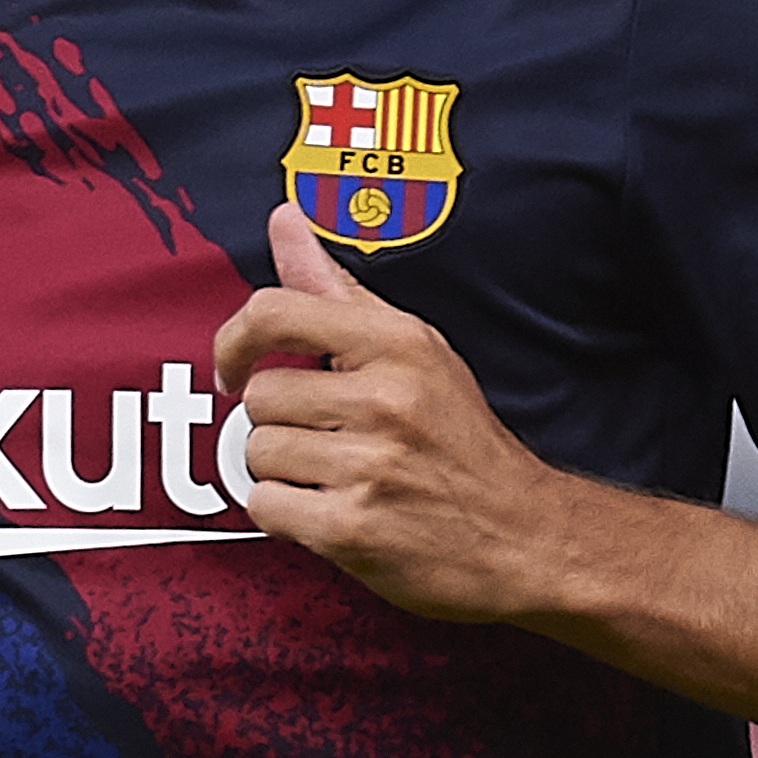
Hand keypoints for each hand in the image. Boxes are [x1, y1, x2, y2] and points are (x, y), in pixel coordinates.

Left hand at [213, 200, 573, 621]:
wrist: (523, 536)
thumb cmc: (459, 439)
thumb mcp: (414, 350)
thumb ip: (337, 289)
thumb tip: (285, 221)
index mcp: (398, 344)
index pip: (274, 312)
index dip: (235, 342)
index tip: (235, 369)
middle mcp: (385, 400)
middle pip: (259, 397)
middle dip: (282, 423)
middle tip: (333, 439)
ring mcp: (369, 466)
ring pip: (257, 453)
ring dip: (284, 471)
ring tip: (339, 475)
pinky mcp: (351, 529)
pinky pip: (264, 505)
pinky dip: (287, 514)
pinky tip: (332, 510)